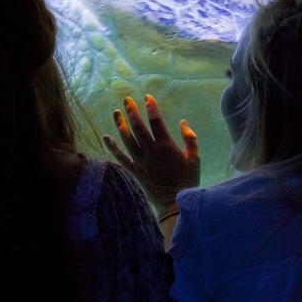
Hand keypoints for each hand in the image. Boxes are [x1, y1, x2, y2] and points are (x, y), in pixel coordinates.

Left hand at [103, 94, 200, 215]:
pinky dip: (112, 147)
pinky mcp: (135, 171)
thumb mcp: (195, 158)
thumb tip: (183, 122)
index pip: (156, 121)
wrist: (174, 204)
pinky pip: (121, 158)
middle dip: (131, 111)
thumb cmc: (187, 181)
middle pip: (138, 127)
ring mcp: (141, 162)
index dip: (151, 107)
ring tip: (116, 112)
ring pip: (127, 139)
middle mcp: (150, 152)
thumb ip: (190, 139)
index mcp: (166, 146)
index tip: (147, 96)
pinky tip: (106, 137)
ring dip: (120, 124)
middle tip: (126, 99)